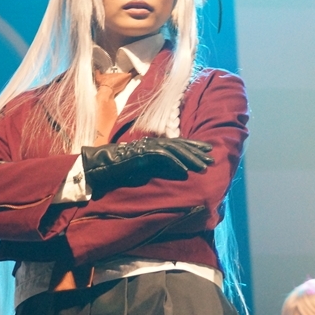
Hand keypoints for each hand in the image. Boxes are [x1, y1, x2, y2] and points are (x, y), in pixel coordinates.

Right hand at [81, 137, 212, 195]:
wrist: (102, 166)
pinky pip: (163, 157)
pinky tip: (185, 171)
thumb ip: (159, 166)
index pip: (178, 143)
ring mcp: (149, 147)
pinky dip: (174, 164)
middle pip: (180, 144)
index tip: (207, 151)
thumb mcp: (145, 167)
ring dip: (190, 158)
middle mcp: (153, 143)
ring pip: (175, 150)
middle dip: (197, 151)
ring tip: (202, 166)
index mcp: (155, 144)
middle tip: (211, 157)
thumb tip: (177, 171)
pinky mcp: (143, 153)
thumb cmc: (122, 169)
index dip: (193, 146)